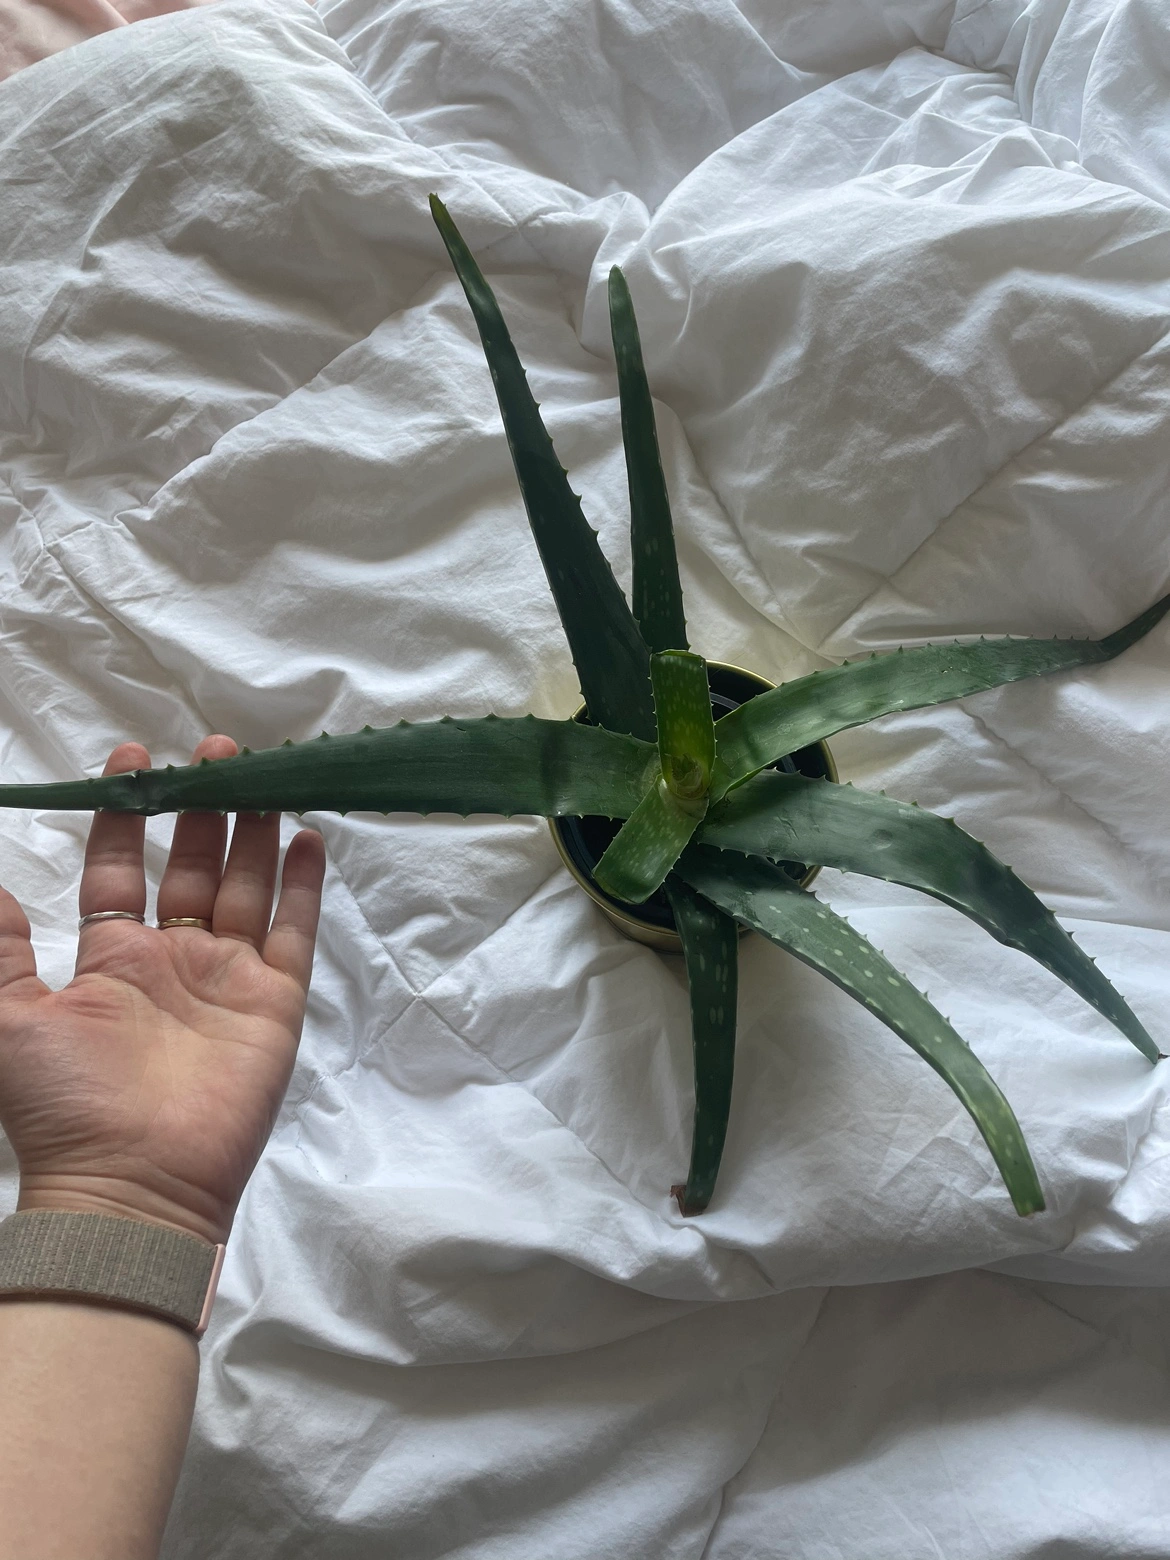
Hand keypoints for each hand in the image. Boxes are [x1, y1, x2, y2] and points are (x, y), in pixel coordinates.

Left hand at [0, 736, 325, 1245]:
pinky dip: (301, 887)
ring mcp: (229, 980)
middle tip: (211, 751)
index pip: (123, 869)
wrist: (132, 1183)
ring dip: (252, 830)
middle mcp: (173, 960)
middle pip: (193, 866)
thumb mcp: (9, 1018)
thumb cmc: (64, 1103)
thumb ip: (1, 949)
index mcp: (112, 959)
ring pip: (245, 887)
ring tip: (258, 772)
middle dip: (201, 806)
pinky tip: (306, 839)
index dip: (127, 815)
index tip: (132, 759)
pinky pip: (293, 934)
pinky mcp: (275, 1004)